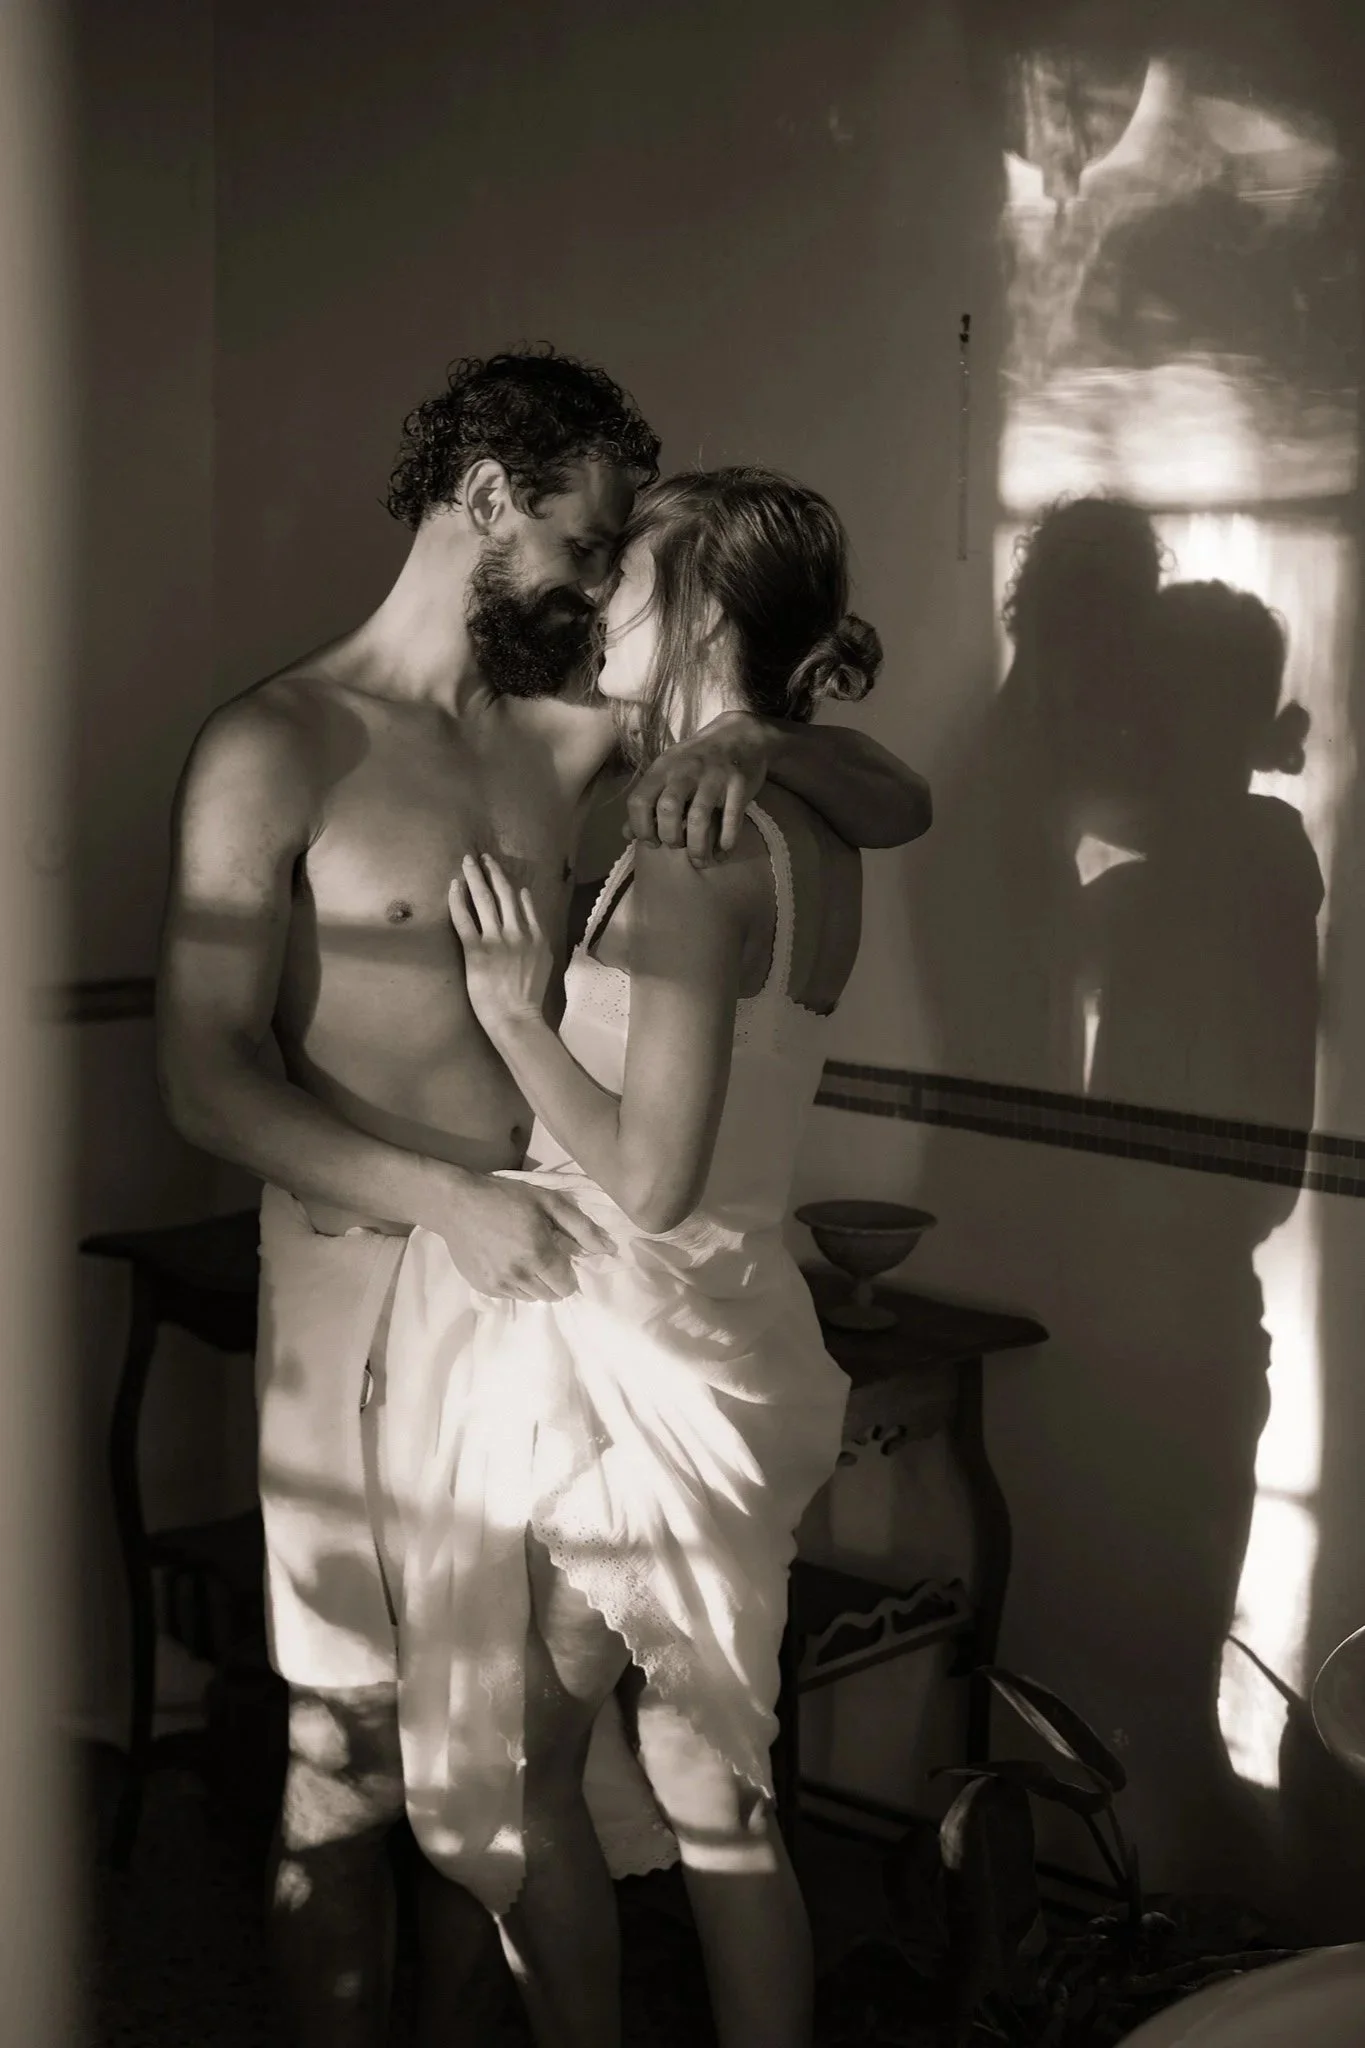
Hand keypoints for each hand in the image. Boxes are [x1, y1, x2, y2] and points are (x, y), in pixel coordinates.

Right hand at [430, 1167, 614, 1302]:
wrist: (456, 1204)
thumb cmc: (506, 1198)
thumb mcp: (548, 1202)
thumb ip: (581, 1228)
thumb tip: (609, 1249)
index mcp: (538, 1254)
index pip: (567, 1286)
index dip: (568, 1272)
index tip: (559, 1255)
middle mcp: (519, 1275)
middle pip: (551, 1295)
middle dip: (553, 1278)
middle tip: (542, 1254)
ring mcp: (498, 1284)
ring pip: (532, 1298)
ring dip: (534, 1283)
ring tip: (523, 1257)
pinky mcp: (483, 1288)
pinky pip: (511, 1296)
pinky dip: (515, 1283)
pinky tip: (506, 1261)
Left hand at [449, 855, 552, 1033]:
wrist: (517, 1018)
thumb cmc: (528, 998)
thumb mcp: (544, 964)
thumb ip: (538, 937)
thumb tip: (530, 914)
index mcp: (536, 937)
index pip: (522, 903)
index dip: (510, 885)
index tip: (500, 872)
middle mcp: (518, 933)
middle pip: (503, 894)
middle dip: (492, 872)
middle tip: (482, 856)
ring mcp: (497, 941)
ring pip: (485, 900)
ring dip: (476, 877)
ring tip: (468, 862)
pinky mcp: (477, 951)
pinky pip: (465, 919)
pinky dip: (459, 900)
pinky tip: (454, 886)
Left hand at [624, 709, 771, 868]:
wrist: (740, 734)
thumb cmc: (698, 759)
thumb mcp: (667, 771)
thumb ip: (648, 800)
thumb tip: (626, 833)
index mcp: (662, 768)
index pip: (639, 801)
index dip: (641, 828)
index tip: (652, 842)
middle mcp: (685, 770)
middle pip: (668, 810)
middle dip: (670, 837)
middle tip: (677, 846)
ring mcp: (714, 776)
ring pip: (699, 818)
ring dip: (697, 846)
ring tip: (699, 860)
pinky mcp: (739, 783)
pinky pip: (731, 820)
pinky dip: (726, 842)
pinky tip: (722, 853)